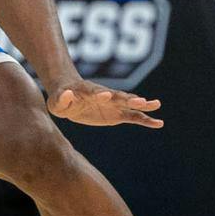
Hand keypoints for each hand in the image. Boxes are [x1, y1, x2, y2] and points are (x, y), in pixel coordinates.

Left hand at [48, 79, 162, 128]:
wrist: (69, 95)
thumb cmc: (60, 97)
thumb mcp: (56, 100)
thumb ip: (62, 98)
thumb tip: (67, 94)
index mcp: (88, 92)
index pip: (95, 92)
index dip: (100, 94)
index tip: (106, 95)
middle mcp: (104, 96)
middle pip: (117, 96)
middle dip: (128, 99)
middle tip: (141, 101)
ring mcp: (113, 104)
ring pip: (130, 105)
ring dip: (142, 105)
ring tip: (156, 104)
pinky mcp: (117, 114)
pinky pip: (134, 117)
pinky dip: (145, 120)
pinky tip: (158, 123)